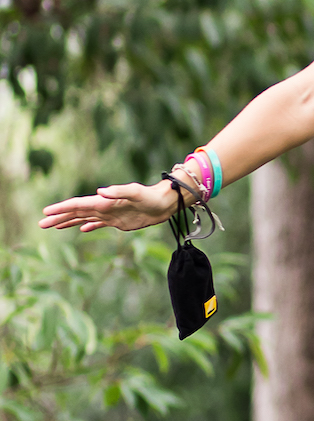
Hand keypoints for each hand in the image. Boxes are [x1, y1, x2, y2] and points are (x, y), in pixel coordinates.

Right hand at [41, 180, 176, 232]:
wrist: (165, 203)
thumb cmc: (151, 196)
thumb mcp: (136, 193)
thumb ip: (118, 191)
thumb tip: (100, 191)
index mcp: (104, 201)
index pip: (78, 205)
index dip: (62, 208)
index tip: (46, 212)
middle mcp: (104, 207)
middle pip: (76, 212)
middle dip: (58, 218)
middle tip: (41, 224)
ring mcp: (110, 215)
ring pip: (84, 218)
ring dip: (69, 222)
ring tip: (53, 226)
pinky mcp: (119, 221)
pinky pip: (99, 224)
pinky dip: (88, 226)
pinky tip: (81, 229)